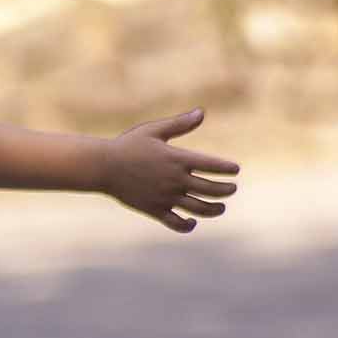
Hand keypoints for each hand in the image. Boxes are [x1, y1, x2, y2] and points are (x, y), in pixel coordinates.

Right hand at [103, 109, 239, 232]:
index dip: (228, 169)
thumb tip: (202, 113)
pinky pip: (176, 223)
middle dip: (227, 190)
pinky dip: (187, 225)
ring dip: (215, 209)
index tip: (234, 170)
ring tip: (220, 207)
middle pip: (211, 189)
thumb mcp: (153, 130)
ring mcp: (165, 197)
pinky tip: (192, 222)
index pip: (213, 166)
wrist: (103, 166)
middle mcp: (175, 180)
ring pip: (199, 208)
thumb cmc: (128, 145)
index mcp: (177, 159)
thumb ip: (179, 124)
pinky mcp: (154, 210)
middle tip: (232, 188)